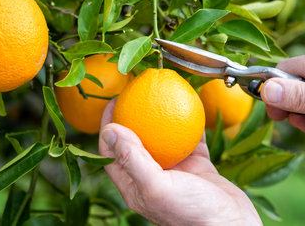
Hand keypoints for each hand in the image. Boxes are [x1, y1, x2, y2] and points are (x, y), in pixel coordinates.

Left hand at [99, 99, 261, 225]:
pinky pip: (190, 137)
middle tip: (134, 90)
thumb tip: (109, 130)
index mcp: (134, 185)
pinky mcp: (196, 165)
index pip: (111, 152)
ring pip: (161, 136)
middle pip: (134, 140)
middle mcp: (151, 175)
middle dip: (132, 114)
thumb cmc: (193, 214)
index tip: (113, 101)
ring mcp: (174, 169)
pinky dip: (189, 121)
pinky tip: (190, 103)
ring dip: (159, 116)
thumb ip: (133, 160)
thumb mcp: (157, 187)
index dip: (107, 125)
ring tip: (159, 92)